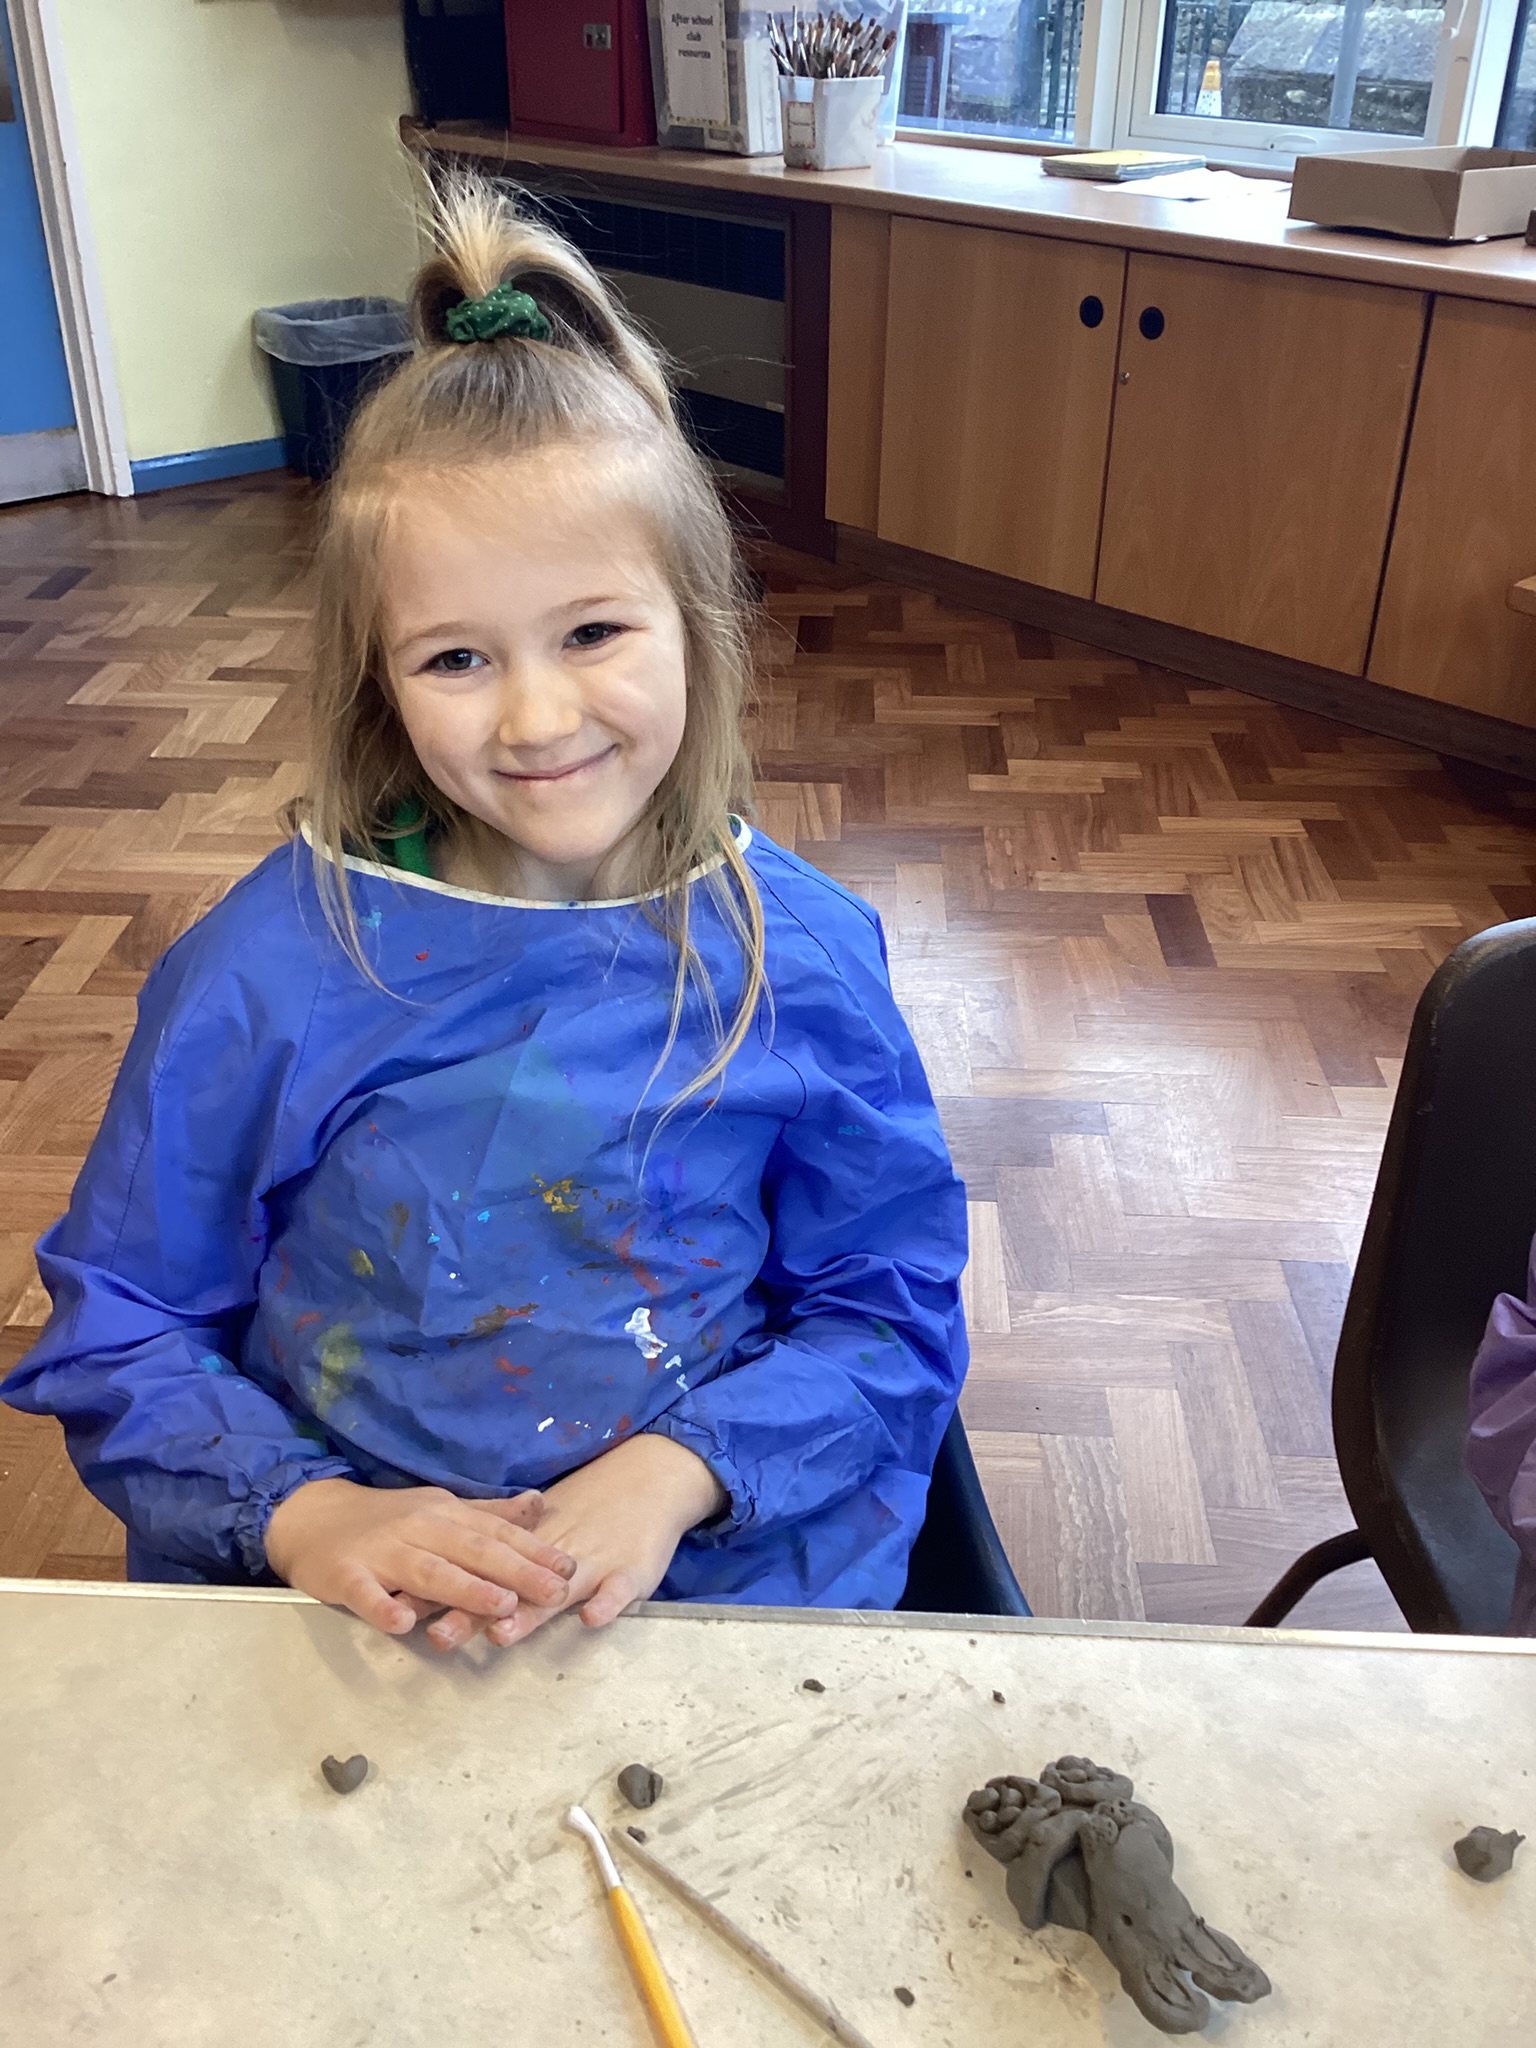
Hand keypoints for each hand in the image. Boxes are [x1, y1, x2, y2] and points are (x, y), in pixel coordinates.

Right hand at [264, 1477, 576, 1639]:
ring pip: (428, 1570)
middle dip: (516, 1571)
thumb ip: (489, 1514)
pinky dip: (383, 1606)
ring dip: (464, 1588)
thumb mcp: (440, 1510)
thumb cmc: (385, 1520)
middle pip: (472, 1550)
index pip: (496, 1533)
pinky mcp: (344, 1574)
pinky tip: (403, 1623)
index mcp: (444, 1514)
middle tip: (555, 1591)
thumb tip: (540, 1506)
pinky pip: (365, 1592)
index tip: (570, 1568)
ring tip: (499, 1605)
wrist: (311, 1516)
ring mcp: (381, 1551)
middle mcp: (418, 1528)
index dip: (534, 1551)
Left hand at [426, 1434, 725, 1651]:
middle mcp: (553, 1556)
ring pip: (555, 1590)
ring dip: (528, 1613)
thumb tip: (445, 1573)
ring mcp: (593, 1564)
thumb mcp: (545, 1530)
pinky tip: (592, 1617)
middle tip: (438, 1637)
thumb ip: (501, 1555)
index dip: (444, 1589)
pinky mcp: (632, 1571)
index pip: (480, 1570)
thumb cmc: (592, 1513)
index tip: (406, 1609)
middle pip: (507, 1588)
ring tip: (501, 1633)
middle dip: (473, 1612)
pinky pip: (620, 1589)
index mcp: (528, 1547)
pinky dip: (607, 1603)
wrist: (650, 1478)